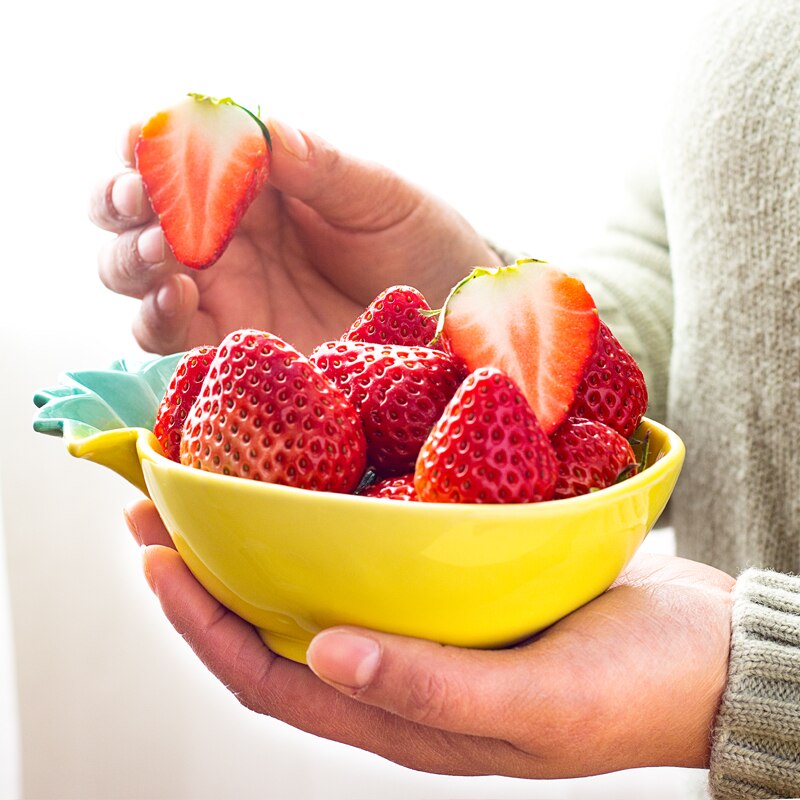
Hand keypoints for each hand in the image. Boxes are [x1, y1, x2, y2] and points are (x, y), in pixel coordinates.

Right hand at [90, 119, 501, 354]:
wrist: (449, 310)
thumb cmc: (417, 239)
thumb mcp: (377, 195)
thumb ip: (318, 165)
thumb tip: (262, 128)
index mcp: (251, 186)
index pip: (173, 158)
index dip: (144, 147)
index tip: (140, 139)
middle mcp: (225, 240)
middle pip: (134, 219)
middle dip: (120, 204)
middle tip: (140, 198)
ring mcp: (225, 296)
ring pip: (137, 278)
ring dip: (133, 262)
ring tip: (165, 253)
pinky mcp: (235, 349)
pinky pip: (172, 338)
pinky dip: (158, 318)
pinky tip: (179, 298)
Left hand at [125, 498, 734, 777]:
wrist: (700, 654)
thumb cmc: (630, 692)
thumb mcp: (536, 705)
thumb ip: (433, 690)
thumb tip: (325, 655)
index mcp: (401, 715)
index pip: (270, 678)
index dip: (203, 627)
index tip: (155, 562)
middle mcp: (398, 670)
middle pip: (277, 625)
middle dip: (210, 573)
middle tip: (159, 509)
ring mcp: (426, 625)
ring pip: (318, 584)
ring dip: (262, 538)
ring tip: (219, 482)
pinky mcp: (457, 584)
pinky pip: (374, 552)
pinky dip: (334, 517)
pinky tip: (325, 473)